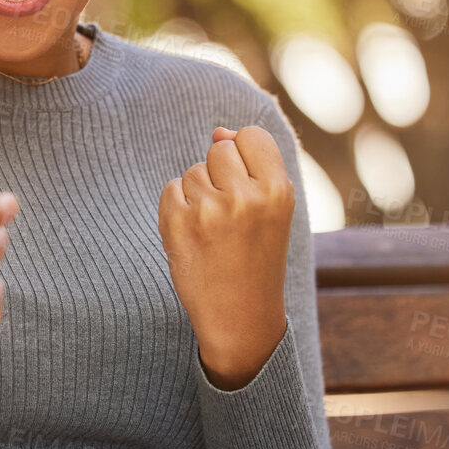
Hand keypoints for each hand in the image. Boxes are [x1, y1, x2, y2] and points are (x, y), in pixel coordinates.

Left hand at [158, 125, 291, 390]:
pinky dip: (177, 209)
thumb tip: (218, 132)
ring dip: (198, 195)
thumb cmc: (257, 257)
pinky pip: (171, 189)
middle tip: (231, 218)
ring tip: (215, 231)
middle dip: (220, 177)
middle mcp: (246, 197)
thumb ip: (251, 165)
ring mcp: (210, 210)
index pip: (251, 135)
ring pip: (193, 172)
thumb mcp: (271, 210)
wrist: (242, 317)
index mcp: (278, 190)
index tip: (247, 187)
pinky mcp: (178, 223)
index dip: (244, 156)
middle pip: (218, 151)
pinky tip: (195, 236)